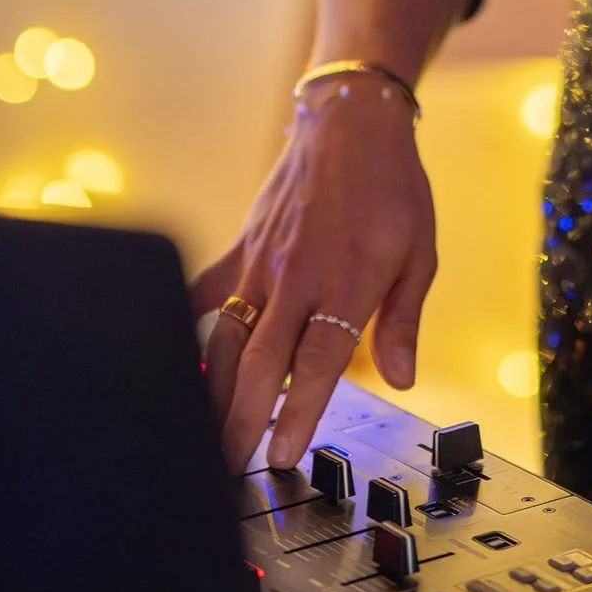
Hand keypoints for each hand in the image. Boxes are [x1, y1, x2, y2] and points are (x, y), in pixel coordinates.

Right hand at [190, 83, 436, 471]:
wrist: (351, 121)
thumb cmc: (392, 187)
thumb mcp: (420, 252)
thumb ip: (404, 319)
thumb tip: (402, 377)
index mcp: (346, 283)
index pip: (316, 363)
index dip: (297, 413)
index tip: (279, 455)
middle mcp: (297, 277)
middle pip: (259, 363)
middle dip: (239, 422)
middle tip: (224, 470)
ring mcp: (261, 261)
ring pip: (224, 338)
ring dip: (211, 391)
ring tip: (200, 435)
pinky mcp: (241, 246)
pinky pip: (203, 292)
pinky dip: (186, 328)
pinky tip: (172, 363)